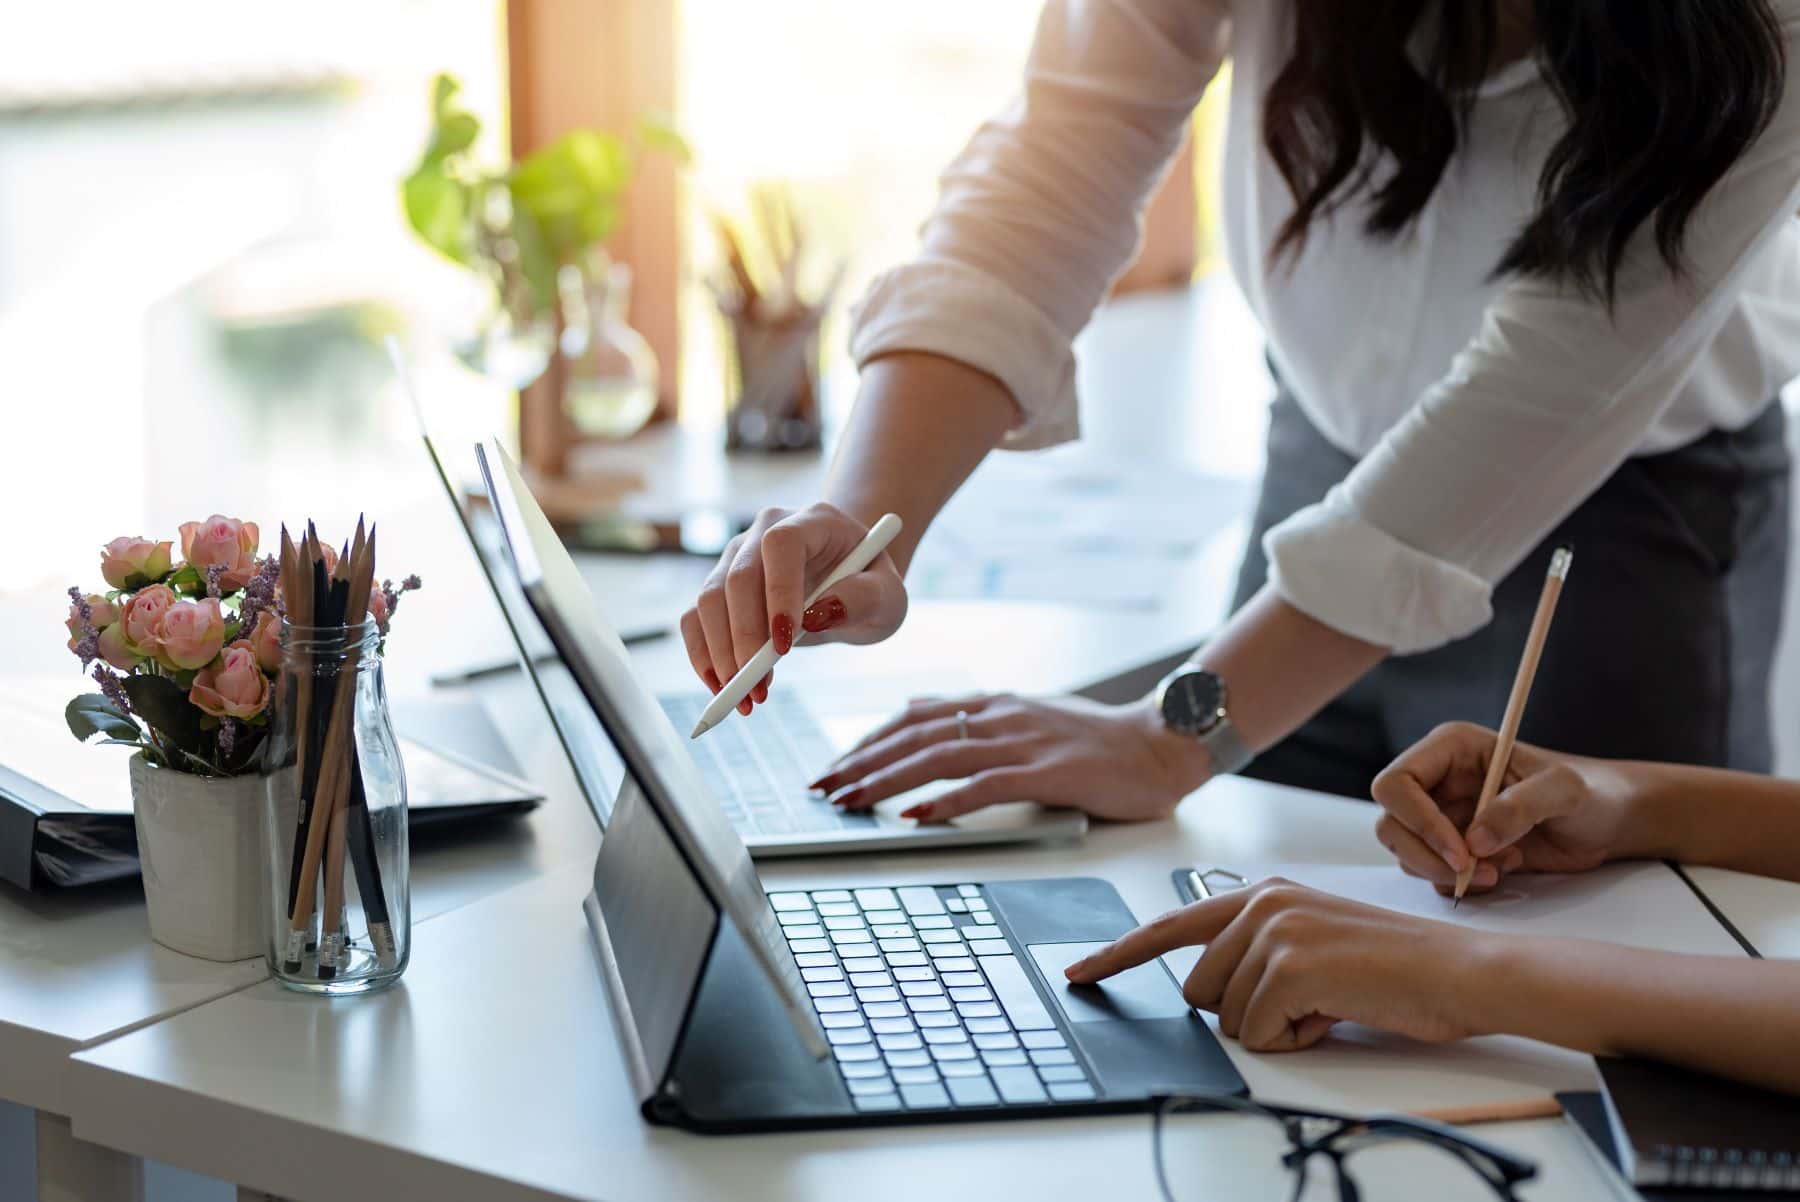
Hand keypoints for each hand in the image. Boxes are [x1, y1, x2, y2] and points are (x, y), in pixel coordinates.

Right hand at [678, 503, 906, 713]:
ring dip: (722, 655)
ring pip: (709, 600)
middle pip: (738, 577)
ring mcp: (737, 556)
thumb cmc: (870, 585)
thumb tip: (814, 615)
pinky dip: (703, 657)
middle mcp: (766, 531)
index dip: (778, 591)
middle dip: (744, 639)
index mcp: (813, 521)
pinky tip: (723, 688)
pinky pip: (695, 619)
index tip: (785, 645)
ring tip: (749, 698)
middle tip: (760, 689)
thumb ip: (863, 599)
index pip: (782, 545)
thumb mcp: (888, 596)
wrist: (849, 581)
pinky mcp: (720, 587)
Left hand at [808, 693, 1210, 821]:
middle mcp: (1001, 716)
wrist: (1161, 744)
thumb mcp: (1029, 719)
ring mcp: (1024, 742)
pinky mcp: (1048, 773)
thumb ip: (979, 720)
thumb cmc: (1098, 742)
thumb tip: (923, 716)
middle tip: (823, 786)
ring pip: (938, 756)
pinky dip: (945, 800)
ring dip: (887, 780)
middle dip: (862, 761)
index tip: (836, 764)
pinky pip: (985, 785)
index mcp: (995, 704)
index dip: (869, 740)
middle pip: (914, 735)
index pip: (915, 717)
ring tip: (851, 801)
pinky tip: (915, 815)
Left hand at [1065, 879, 1496, 1050]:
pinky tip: (1336, 1012)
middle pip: (1198, 990)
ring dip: (1276, 1027)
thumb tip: (1212, 996)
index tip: (1080, 972)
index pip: (1171, 925)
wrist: (1460, 972)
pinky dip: (1296, 1039)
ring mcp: (1273, 930)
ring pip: (1226, 1016)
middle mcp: (1260, 902)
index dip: (1119, 954)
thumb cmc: (1396, 968)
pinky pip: (1258, 1033)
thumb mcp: (1313, 946)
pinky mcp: (1289, 965)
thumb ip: (1257, 956)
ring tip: (1330, 1002)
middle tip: (1310, 1001)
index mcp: (1262, 894)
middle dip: (1245, 1012)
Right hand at [1371, 722, 1637, 895]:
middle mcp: (1438, 781)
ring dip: (1446, 872)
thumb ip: (1521, 807)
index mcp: (1451, 749)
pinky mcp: (1454, 847)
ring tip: (1499, 870)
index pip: (1396, 783)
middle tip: (1473, 872)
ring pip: (1406, 852)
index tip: (1460, 852)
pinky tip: (1502, 871)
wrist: (1610, 822)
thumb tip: (1474, 842)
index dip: (1418, 820)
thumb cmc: (1592, 792)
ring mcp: (1443, 815)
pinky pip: (1431, 873)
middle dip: (1426, 855)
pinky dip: (1461, 884)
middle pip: (1391, 823)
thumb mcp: (1566, 790)